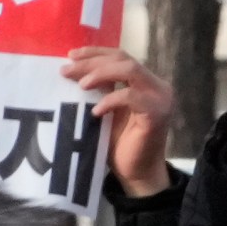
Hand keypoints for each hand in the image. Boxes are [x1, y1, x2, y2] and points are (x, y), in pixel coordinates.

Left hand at [64, 46, 177, 196]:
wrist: (137, 173)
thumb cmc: (120, 143)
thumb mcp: (106, 108)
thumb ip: (100, 88)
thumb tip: (73, 68)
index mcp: (146, 82)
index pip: (121, 56)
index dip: (95, 52)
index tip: (70, 55)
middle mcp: (157, 86)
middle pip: (123, 59)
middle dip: (92, 63)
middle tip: (66, 71)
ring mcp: (160, 99)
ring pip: (130, 70)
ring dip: (101, 74)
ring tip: (81, 85)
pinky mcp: (157, 113)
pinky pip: (131, 96)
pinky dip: (110, 100)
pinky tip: (95, 111)